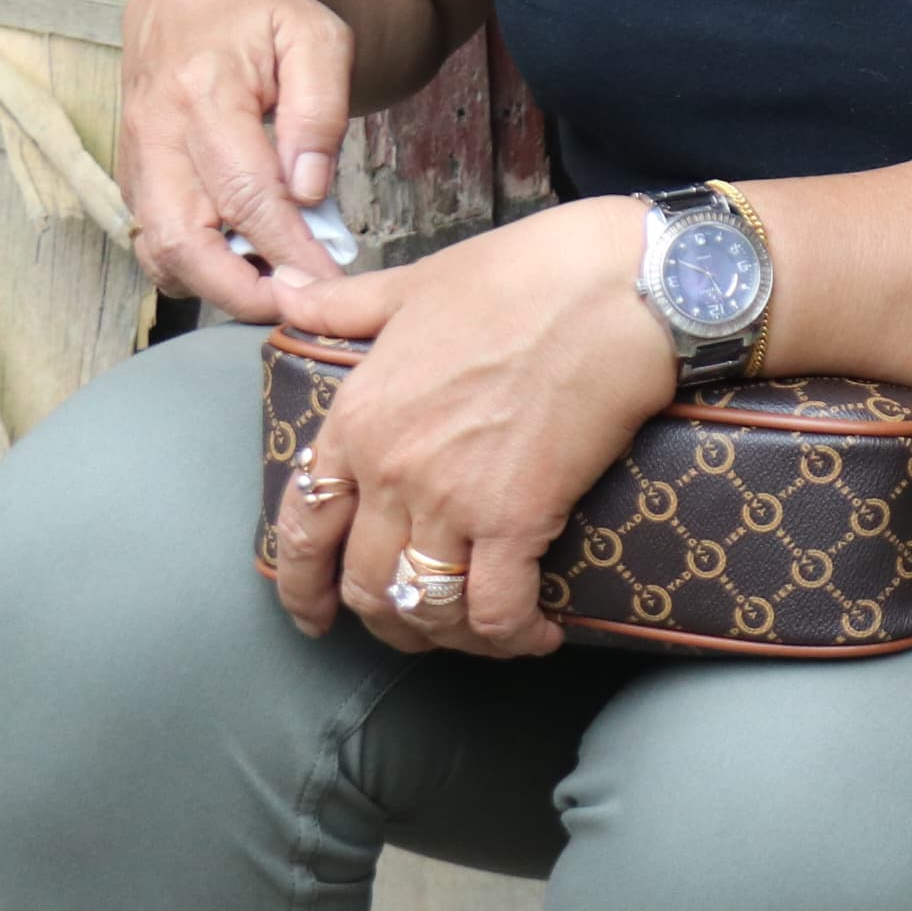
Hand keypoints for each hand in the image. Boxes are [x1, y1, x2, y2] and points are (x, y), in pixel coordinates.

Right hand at [119, 0, 358, 317]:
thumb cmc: (266, 7)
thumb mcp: (318, 36)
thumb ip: (318, 110)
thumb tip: (306, 189)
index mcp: (202, 91)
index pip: (243, 194)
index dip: (286, 249)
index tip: (326, 283)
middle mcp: (153, 130)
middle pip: (181, 238)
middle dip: (239, 289)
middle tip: (297, 307)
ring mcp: (134, 154)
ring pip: (157, 247)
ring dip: (213, 284)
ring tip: (277, 289)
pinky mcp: (133, 171)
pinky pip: (151, 235)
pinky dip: (194, 265)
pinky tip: (247, 264)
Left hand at [259, 197, 674, 659]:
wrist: (619, 285)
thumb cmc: (530, 273)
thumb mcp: (418, 281)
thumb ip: (348, 304)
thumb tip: (292, 293)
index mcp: (358, 415)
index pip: (303, 525)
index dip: (303, 585)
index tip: (316, 614)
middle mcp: (390, 468)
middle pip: (365, 584)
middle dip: (390, 622)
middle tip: (423, 629)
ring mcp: (451, 498)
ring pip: (424, 608)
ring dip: (450, 637)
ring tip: (483, 635)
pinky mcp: (519, 516)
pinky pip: (496, 609)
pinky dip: (513, 635)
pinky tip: (539, 633)